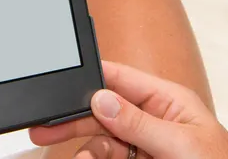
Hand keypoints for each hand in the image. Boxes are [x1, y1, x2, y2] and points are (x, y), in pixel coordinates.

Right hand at [29, 61, 227, 158]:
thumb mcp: (182, 144)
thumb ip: (141, 123)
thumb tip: (103, 100)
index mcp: (167, 100)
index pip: (122, 79)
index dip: (92, 77)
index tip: (63, 81)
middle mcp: (152, 118)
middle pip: (103, 110)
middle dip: (74, 116)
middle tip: (45, 127)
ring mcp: (143, 143)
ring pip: (101, 136)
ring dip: (84, 145)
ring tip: (77, 158)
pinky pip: (106, 155)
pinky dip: (93, 158)